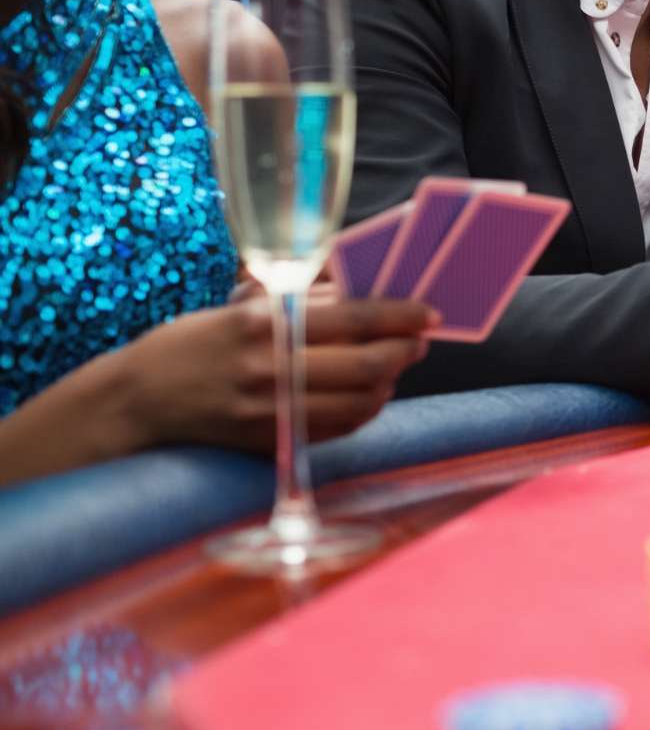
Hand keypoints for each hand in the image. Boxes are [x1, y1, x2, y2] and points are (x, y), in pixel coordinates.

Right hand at [108, 296, 440, 452]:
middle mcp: (272, 368)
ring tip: (395, 365)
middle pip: (368, 365)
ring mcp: (272, 410)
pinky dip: (365, 410)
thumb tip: (364, 289)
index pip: (356, 319)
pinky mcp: (271, 440)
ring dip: (390, 382)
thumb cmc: (196, 342)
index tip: (429, 313)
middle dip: (405, 351)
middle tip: (419, 340)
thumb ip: (303, 298)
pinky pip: (339, 428)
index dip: (401, 317)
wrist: (141, 399)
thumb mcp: (243, 306)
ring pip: (361, 401)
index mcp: (267, 324)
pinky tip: (369, 393)